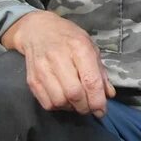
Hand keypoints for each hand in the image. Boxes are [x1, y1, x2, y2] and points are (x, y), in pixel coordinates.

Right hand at [0, 10, 115, 115]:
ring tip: (77, 102)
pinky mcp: (32, 79)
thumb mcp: (90, 47)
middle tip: (90, 107)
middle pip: (74, 94)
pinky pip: (47, 103)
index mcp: (78, 47)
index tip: (102, 110)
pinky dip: (58, 107)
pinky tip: (63, 99)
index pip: (90, 80)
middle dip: (85, 107)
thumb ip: (100, 72)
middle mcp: (59, 58)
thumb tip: (109, 94)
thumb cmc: (67, 37)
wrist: (37, 30)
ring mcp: (42, 69)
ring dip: (72, 108)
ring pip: (59, 101)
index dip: (98, 100)